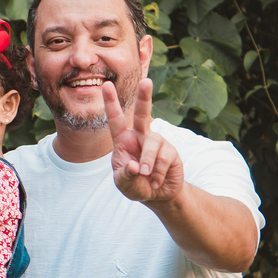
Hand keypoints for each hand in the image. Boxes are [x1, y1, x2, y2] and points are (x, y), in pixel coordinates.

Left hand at [103, 78, 183, 204]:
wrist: (158, 195)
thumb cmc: (136, 184)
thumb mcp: (124, 183)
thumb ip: (126, 176)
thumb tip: (135, 166)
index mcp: (124, 141)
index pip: (116, 120)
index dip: (111, 103)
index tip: (106, 85)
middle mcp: (141, 137)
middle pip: (143, 114)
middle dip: (144, 97)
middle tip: (146, 81)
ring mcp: (157, 142)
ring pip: (152, 143)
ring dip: (148, 162)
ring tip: (146, 175)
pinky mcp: (171, 151)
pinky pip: (164, 158)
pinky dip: (158, 173)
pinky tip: (156, 181)